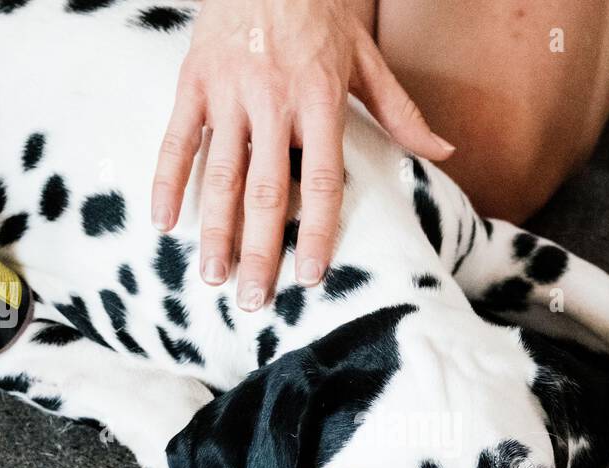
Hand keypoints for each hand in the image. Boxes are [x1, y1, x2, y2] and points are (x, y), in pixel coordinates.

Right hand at [151, 0, 453, 310]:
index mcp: (319, 101)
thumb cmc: (321, 12)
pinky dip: (168, 181)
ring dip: (214, 231)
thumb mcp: (365, 58)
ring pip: (221, 174)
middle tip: (254, 299)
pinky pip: (177, 139)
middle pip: (266, 192)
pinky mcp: (194, 81)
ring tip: (212, 276)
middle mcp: (273, 101)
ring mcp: (229, 93)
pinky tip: (163, 222)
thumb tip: (444, 152)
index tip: (310, 275)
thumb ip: (400, 112)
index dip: (316, 232)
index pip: (320, 182)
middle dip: (259, 251)